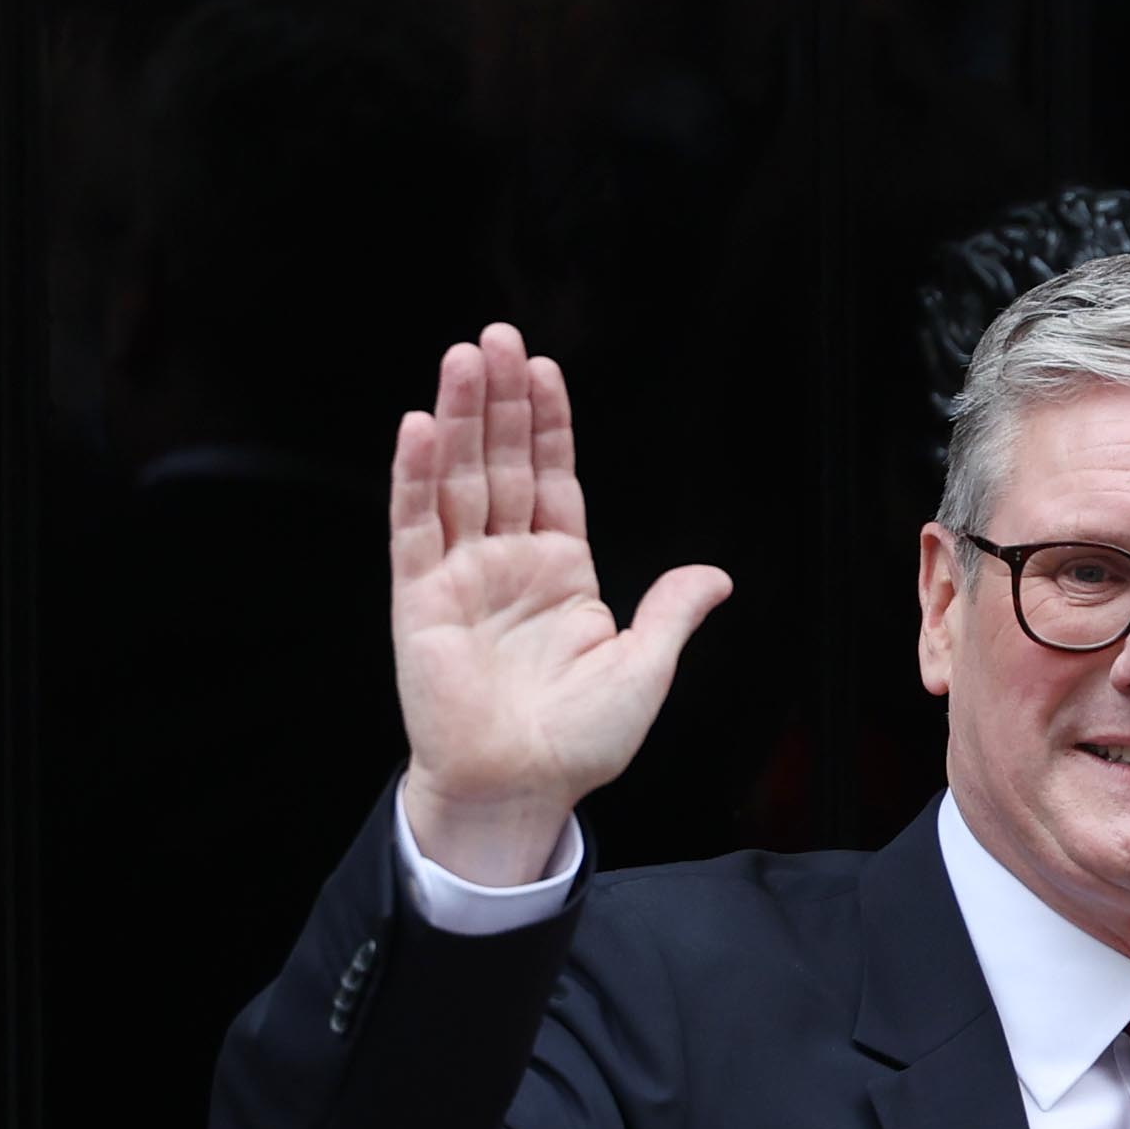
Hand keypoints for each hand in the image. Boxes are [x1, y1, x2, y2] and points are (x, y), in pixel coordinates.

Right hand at [388, 324, 730, 885]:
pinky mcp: (420, 600)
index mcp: (561, 572)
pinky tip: (419, 426)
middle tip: (497, 337)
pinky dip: (414, 476)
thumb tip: (715, 575)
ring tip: (462, 359)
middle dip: (499, 400)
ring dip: (457, 419)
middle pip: (501, 464)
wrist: (523, 790)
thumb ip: (671, 612)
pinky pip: (415, 527)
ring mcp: (461, 577)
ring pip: (457, 480)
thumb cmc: (580, 742)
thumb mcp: (645, 669)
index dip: (548, 425)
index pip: (552, 479)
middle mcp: (508, 563)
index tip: (545, 371)